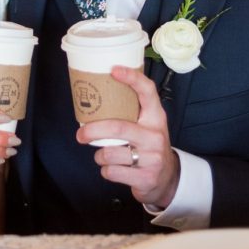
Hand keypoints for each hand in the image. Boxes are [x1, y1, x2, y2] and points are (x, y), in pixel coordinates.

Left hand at [75, 67, 179, 209]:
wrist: (167, 178)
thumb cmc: (149, 146)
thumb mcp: (148, 126)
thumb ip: (131, 112)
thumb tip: (98, 95)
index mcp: (156, 117)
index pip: (147, 91)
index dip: (131, 78)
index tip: (114, 70)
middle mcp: (155, 135)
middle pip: (117, 127)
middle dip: (93, 130)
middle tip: (81, 134)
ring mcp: (152, 157)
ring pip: (110, 153)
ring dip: (100, 156)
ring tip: (105, 155)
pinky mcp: (146, 177)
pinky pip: (112, 172)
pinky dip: (106, 171)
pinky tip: (115, 169)